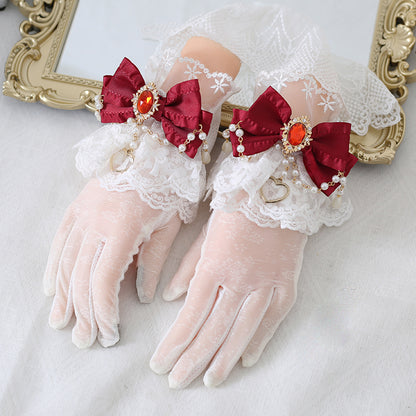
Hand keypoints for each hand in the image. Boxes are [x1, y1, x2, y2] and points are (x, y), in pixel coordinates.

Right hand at [44, 179, 180, 347]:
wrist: (153, 146)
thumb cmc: (169, 185)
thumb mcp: (169, 224)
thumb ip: (153, 260)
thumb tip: (140, 294)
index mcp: (122, 230)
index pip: (103, 283)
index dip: (103, 312)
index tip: (110, 333)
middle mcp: (95, 224)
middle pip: (81, 278)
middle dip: (83, 313)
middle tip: (86, 339)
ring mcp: (82, 214)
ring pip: (65, 263)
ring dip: (64, 296)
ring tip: (62, 322)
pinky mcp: (77, 207)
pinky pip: (59, 241)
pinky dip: (53, 267)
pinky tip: (51, 288)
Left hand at [150, 209, 306, 387]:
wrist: (275, 189)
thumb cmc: (233, 207)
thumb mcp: (204, 233)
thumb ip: (187, 267)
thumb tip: (170, 297)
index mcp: (214, 265)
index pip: (190, 315)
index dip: (174, 343)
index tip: (160, 363)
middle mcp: (239, 279)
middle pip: (213, 329)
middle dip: (193, 358)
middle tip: (178, 381)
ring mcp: (266, 283)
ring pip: (243, 330)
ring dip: (225, 358)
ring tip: (210, 380)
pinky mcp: (286, 282)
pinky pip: (273, 318)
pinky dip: (260, 340)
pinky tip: (247, 359)